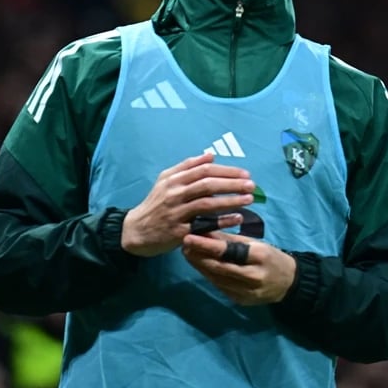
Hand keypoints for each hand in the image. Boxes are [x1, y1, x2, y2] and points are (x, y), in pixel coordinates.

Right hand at [121, 153, 253, 256]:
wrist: (136, 231)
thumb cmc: (155, 204)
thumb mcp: (165, 180)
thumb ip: (187, 167)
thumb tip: (211, 155)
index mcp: (173, 179)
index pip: (204, 170)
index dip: (226, 170)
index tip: (245, 173)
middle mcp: (174, 194)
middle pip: (207, 185)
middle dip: (232, 183)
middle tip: (252, 184)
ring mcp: (177, 213)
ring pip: (207, 204)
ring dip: (231, 200)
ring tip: (249, 199)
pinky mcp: (179, 232)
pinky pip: (204, 225)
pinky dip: (222, 221)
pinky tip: (237, 218)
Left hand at [181, 232, 296, 305]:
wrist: (288, 282)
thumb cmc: (269, 257)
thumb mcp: (254, 243)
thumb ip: (229, 240)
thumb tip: (204, 231)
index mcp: (259, 257)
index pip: (227, 251)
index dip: (205, 245)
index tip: (188, 237)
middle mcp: (252, 276)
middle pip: (218, 267)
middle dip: (198, 256)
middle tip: (183, 245)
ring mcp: (246, 292)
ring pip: (216, 278)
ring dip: (199, 266)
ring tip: (188, 253)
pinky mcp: (240, 301)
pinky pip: (220, 286)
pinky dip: (208, 275)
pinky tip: (200, 266)